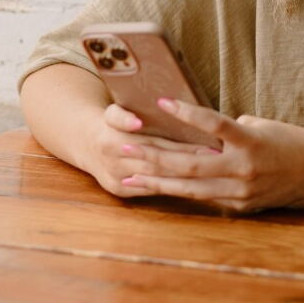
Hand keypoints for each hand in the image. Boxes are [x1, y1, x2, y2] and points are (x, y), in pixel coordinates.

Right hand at [84, 102, 219, 199]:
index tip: (205, 143)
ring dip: (184, 173)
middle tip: (215, 154)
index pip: (149, 143)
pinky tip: (194, 181)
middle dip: (187, 158)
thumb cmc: (110, 124)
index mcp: (111, 138)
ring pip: (156, 178)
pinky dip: (172, 185)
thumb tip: (137, 123)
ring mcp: (115, 178)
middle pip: (156, 162)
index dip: (176, 146)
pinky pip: (150, 190)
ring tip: (211, 167)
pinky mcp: (120, 190)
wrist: (88, 145)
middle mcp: (112, 161)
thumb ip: (122, 116)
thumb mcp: (112, 112)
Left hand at [117, 98, 303, 212]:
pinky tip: (157, 188)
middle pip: (190, 163)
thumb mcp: (258, 125)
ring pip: (190, 188)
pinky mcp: (241, 206)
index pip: (213, 124)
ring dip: (157, 181)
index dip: (187, 113)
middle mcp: (244, 168)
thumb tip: (193, 129)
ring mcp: (241, 190)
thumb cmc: (287, 139)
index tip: (161, 102)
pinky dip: (180, 192)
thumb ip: (226, 131)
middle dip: (153, 157)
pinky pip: (204, 198)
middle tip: (124, 148)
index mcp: (250, 140)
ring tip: (130, 176)